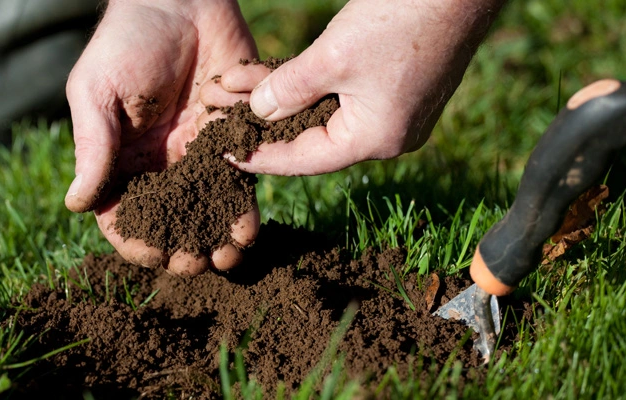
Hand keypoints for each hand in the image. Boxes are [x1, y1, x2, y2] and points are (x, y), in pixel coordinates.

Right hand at [64, 0, 259, 274]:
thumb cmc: (127, 41)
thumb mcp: (97, 92)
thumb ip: (92, 147)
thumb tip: (75, 205)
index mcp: (118, 158)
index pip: (122, 214)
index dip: (135, 240)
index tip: (153, 254)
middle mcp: (157, 163)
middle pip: (169, 221)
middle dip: (181, 249)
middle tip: (196, 264)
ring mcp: (195, 152)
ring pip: (207, 209)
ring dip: (216, 238)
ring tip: (228, 256)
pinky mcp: (231, 136)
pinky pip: (239, 180)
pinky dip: (243, 207)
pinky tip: (249, 226)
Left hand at [200, 0, 504, 174]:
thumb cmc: (401, 19)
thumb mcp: (331, 57)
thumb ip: (288, 89)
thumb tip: (258, 112)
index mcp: (376, 139)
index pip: (304, 160)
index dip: (261, 155)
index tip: (224, 153)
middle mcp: (389, 135)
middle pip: (314, 139)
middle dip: (268, 124)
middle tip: (225, 120)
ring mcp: (397, 111)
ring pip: (326, 115)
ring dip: (286, 101)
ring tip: (243, 92)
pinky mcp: (399, 86)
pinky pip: (344, 97)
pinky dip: (311, 88)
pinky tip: (280, 78)